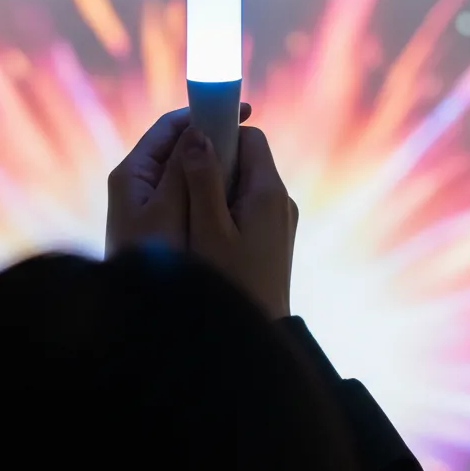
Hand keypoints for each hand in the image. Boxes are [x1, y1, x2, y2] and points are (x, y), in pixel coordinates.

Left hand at [106, 105, 251, 256]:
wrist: (132, 312)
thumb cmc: (147, 258)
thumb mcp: (167, 210)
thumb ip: (183, 169)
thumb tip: (198, 130)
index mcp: (132, 173)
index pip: (168, 128)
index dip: (203, 115)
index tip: (240, 112)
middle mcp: (138, 184)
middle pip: (178, 148)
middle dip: (212, 141)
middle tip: (248, 140)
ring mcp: (149, 205)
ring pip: (186, 173)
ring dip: (213, 166)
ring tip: (246, 166)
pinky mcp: (161, 225)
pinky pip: (189, 196)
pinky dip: (209, 190)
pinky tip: (232, 196)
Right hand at [179, 126, 297, 319]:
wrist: (260, 336)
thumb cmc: (230, 283)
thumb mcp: (208, 230)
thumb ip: (202, 180)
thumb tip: (196, 134)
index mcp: (268, 192)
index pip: (249, 137)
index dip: (221, 136)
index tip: (193, 153)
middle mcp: (281, 201)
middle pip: (247, 160)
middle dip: (216, 165)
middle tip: (188, 191)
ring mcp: (281, 221)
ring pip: (246, 186)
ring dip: (219, 191)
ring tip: (194, 219)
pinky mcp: (276, 240)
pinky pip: (251, 209)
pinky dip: (228, 212)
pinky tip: (208, 238)